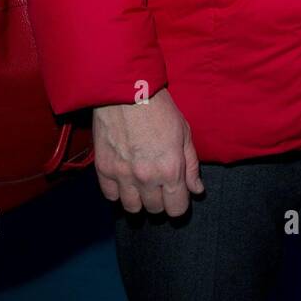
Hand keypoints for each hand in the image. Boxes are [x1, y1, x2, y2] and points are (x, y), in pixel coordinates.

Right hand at [93, 87, 204, 215]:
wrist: (126, 90)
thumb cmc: (159, 108)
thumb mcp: (184, 132)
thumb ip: (191, 165)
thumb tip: (197, 190)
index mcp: (170, 170)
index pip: (176, 209)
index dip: (178, 204)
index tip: (176, 195)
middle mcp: (147, 178)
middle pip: (155, 210)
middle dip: (160, 200)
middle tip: (159, 184)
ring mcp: (123, 175)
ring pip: (132, 208)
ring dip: (139, 200)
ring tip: (141, 185)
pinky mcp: (103, 168)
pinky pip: (110, 196)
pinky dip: (118, 192)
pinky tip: (124, 179)